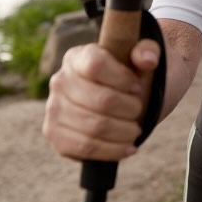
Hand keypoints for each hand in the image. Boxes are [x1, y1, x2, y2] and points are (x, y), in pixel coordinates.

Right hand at [42, 39, 159, 161]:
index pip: (96, 65)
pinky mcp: (55, 134)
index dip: (122, 78)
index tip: (137, 86)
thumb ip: (147, 51)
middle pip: (100, 99)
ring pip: (95, 127)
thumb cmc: (127, 78)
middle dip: (129, 108)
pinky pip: (85, 147)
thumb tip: (148, 59)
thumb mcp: (139, 60)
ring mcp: (54, 109)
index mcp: (77, 57)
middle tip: (139, 110)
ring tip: (135, 129)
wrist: (112, 103)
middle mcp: (60, 81)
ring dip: (124, 131)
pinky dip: (112, 150)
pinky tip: (128, 147)